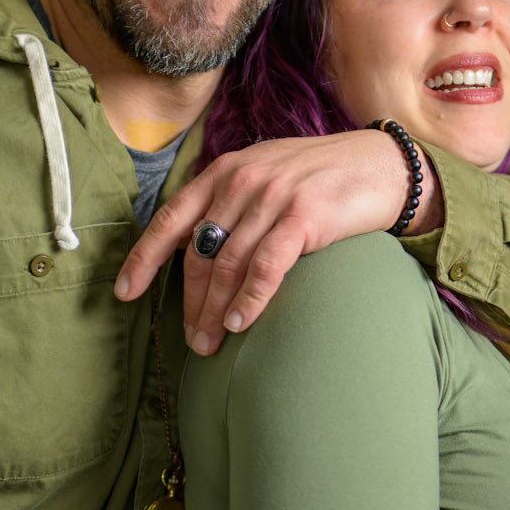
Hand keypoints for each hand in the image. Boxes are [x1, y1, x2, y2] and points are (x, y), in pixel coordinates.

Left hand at [115, 130, 440, 354]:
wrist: (383, 165)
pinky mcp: (302, 216)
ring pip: (227, 264)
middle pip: (198, 252)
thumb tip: (199, 249)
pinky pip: (265, 265)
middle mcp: (241, 181)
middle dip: (190, 302)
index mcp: (224, 172)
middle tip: (192, 339)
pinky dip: (250, 298)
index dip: (144, 258)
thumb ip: (232, 203)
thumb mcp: (267, 175)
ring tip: (211, 344)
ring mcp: (271, 196)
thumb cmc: (323, 178)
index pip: (171, 219)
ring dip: (215, 310)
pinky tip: (241, 325)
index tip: (125, 293)